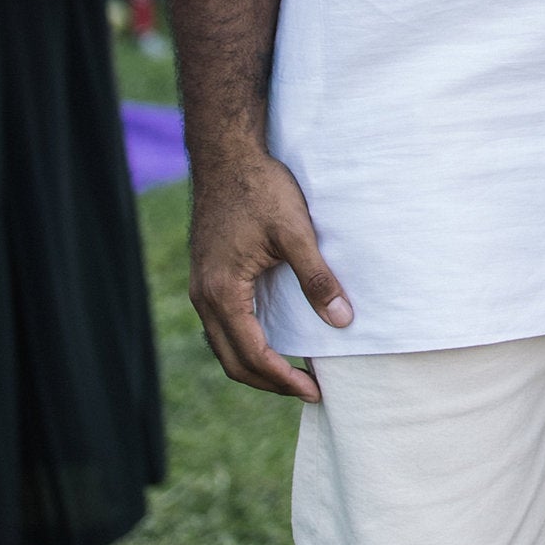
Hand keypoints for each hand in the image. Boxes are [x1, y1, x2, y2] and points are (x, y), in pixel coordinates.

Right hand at [187, 131, 352, 400]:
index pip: (252, 354)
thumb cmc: (260, 189)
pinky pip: (221, 325)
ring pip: (223, 345)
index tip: (315, 390)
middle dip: (269, 382)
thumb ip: (317, 279)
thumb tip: (343, 321)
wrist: (227, 155)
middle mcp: (204, 295)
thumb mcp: (296, 232)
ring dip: (255, 364)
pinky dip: (244, 342)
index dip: (283, 378)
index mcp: (222, 291)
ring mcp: (201, 286)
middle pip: (232, 360)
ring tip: (292, 373)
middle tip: (309, 389)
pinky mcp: (207, 275)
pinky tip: (271, 338)